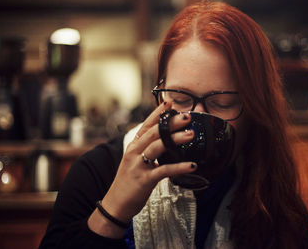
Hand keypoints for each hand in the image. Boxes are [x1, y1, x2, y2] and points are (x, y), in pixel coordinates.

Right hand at [88, 102, 195, 236]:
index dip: (158, 114)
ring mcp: (138, 165)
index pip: (146, 125)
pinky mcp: (144, 180)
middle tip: (186, 117)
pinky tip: (192, 165)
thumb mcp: (135, 160)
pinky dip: (179, 167)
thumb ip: (148, 149)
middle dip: (170, 123)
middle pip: (154, 133)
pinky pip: (164, 170)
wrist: (116, 204)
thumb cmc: (129, 181)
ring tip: (191, 134)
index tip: (170, 103)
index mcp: (133, 146)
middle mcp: (134, 152)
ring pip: (157, 147)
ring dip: (175, 139)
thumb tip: (167, 139)